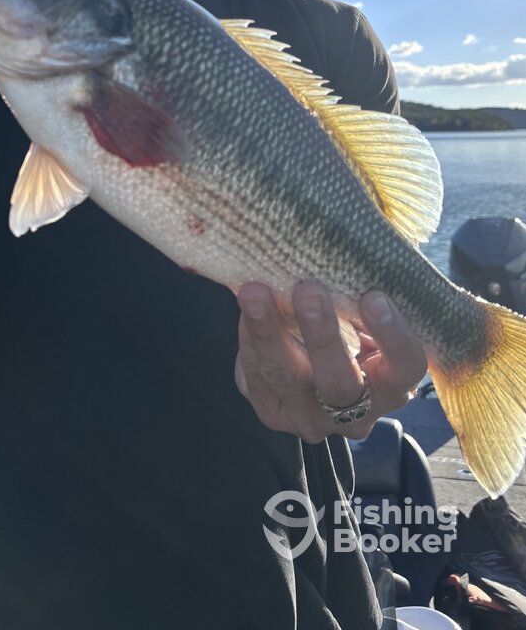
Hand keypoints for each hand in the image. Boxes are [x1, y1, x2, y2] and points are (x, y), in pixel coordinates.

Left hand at [234, 280, 426, 441]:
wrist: (309, 362)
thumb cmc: (350, 324)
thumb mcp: (365, 312)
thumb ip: (363, 287)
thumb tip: (359, 233)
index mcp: (392, 385)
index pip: (405, 368)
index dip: (392, 337)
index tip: (374, 296)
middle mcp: (355, 413)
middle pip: (341, 383)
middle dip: (322, 336)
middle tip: (308, 289)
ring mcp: (311, 418)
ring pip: (288, 381)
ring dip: (270, 333)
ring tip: (255, 292)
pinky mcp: (272, 413)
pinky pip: (256, 380)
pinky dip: (249, 340)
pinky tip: (246, 307)